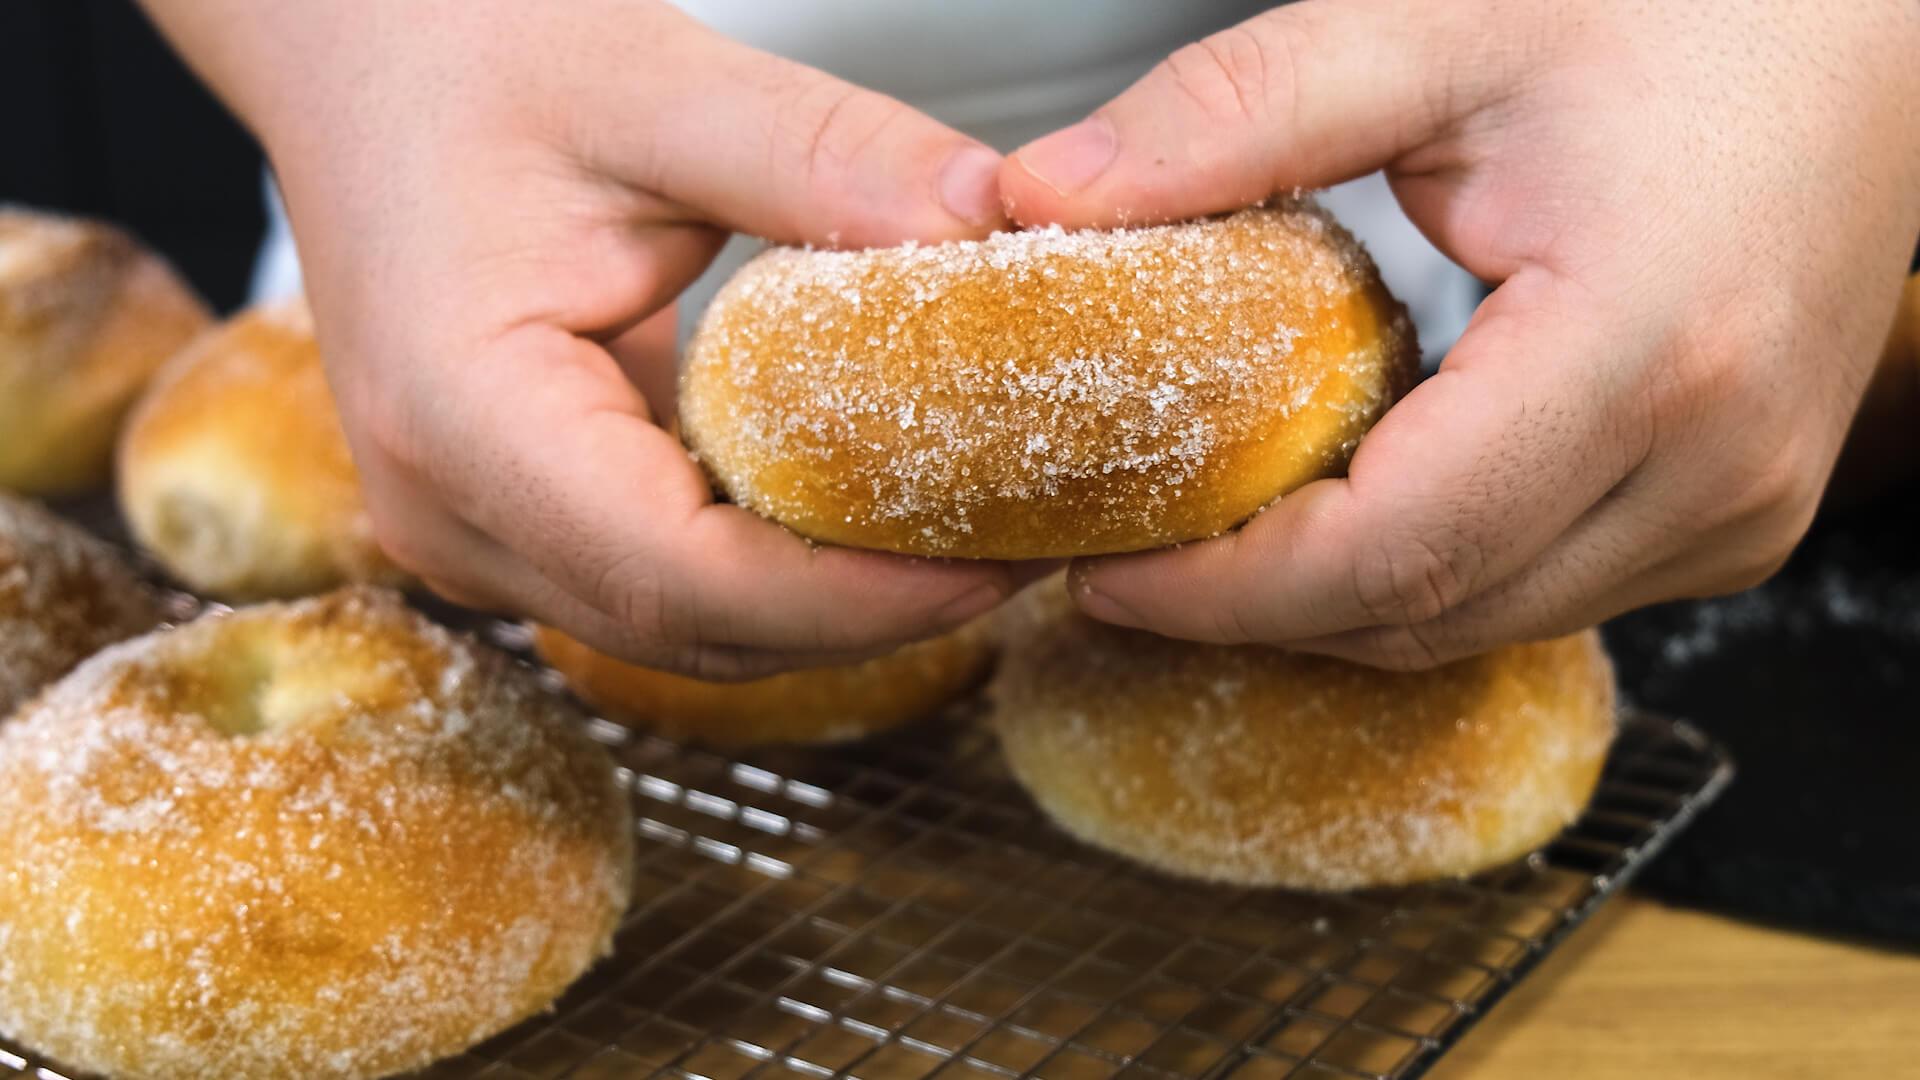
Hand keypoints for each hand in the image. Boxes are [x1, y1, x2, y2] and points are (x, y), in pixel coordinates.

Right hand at [139, 0, 1025, 677]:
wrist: (361, 59)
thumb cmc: (464, 56)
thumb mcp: (658, 85)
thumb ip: (827, 156)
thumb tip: (994, 224)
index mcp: (460, 415)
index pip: (678, 574)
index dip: (848, 599)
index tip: (987, 566)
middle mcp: (449, 506)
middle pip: (689, 627)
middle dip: (862, 614)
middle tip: (1015, 553)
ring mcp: (474, 526)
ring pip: (681, 627)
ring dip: (824, 604)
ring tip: (966, 537)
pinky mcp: (513, 515)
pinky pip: (661, 580)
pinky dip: (772, 566)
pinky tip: (869, 512)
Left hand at [1002, 0, 1919, 667]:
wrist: (1865, 28)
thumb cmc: (1688, 8)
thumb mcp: (1441, 26)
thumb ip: (1236, 113)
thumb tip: (1045, 194)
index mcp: (1647, 351)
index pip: (1392, 551)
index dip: (1226, 589)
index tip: (1107, 569)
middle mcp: (1714, 467)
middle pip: (1427, 614)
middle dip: (1254, 610)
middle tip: (1126, 558)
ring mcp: (1737, 509)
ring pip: (1480, 623)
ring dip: (1332, 602)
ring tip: (1210, 537)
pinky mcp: (1733, 515)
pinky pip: (1540, 592)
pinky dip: (1420, 575)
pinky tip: (1337, 509)